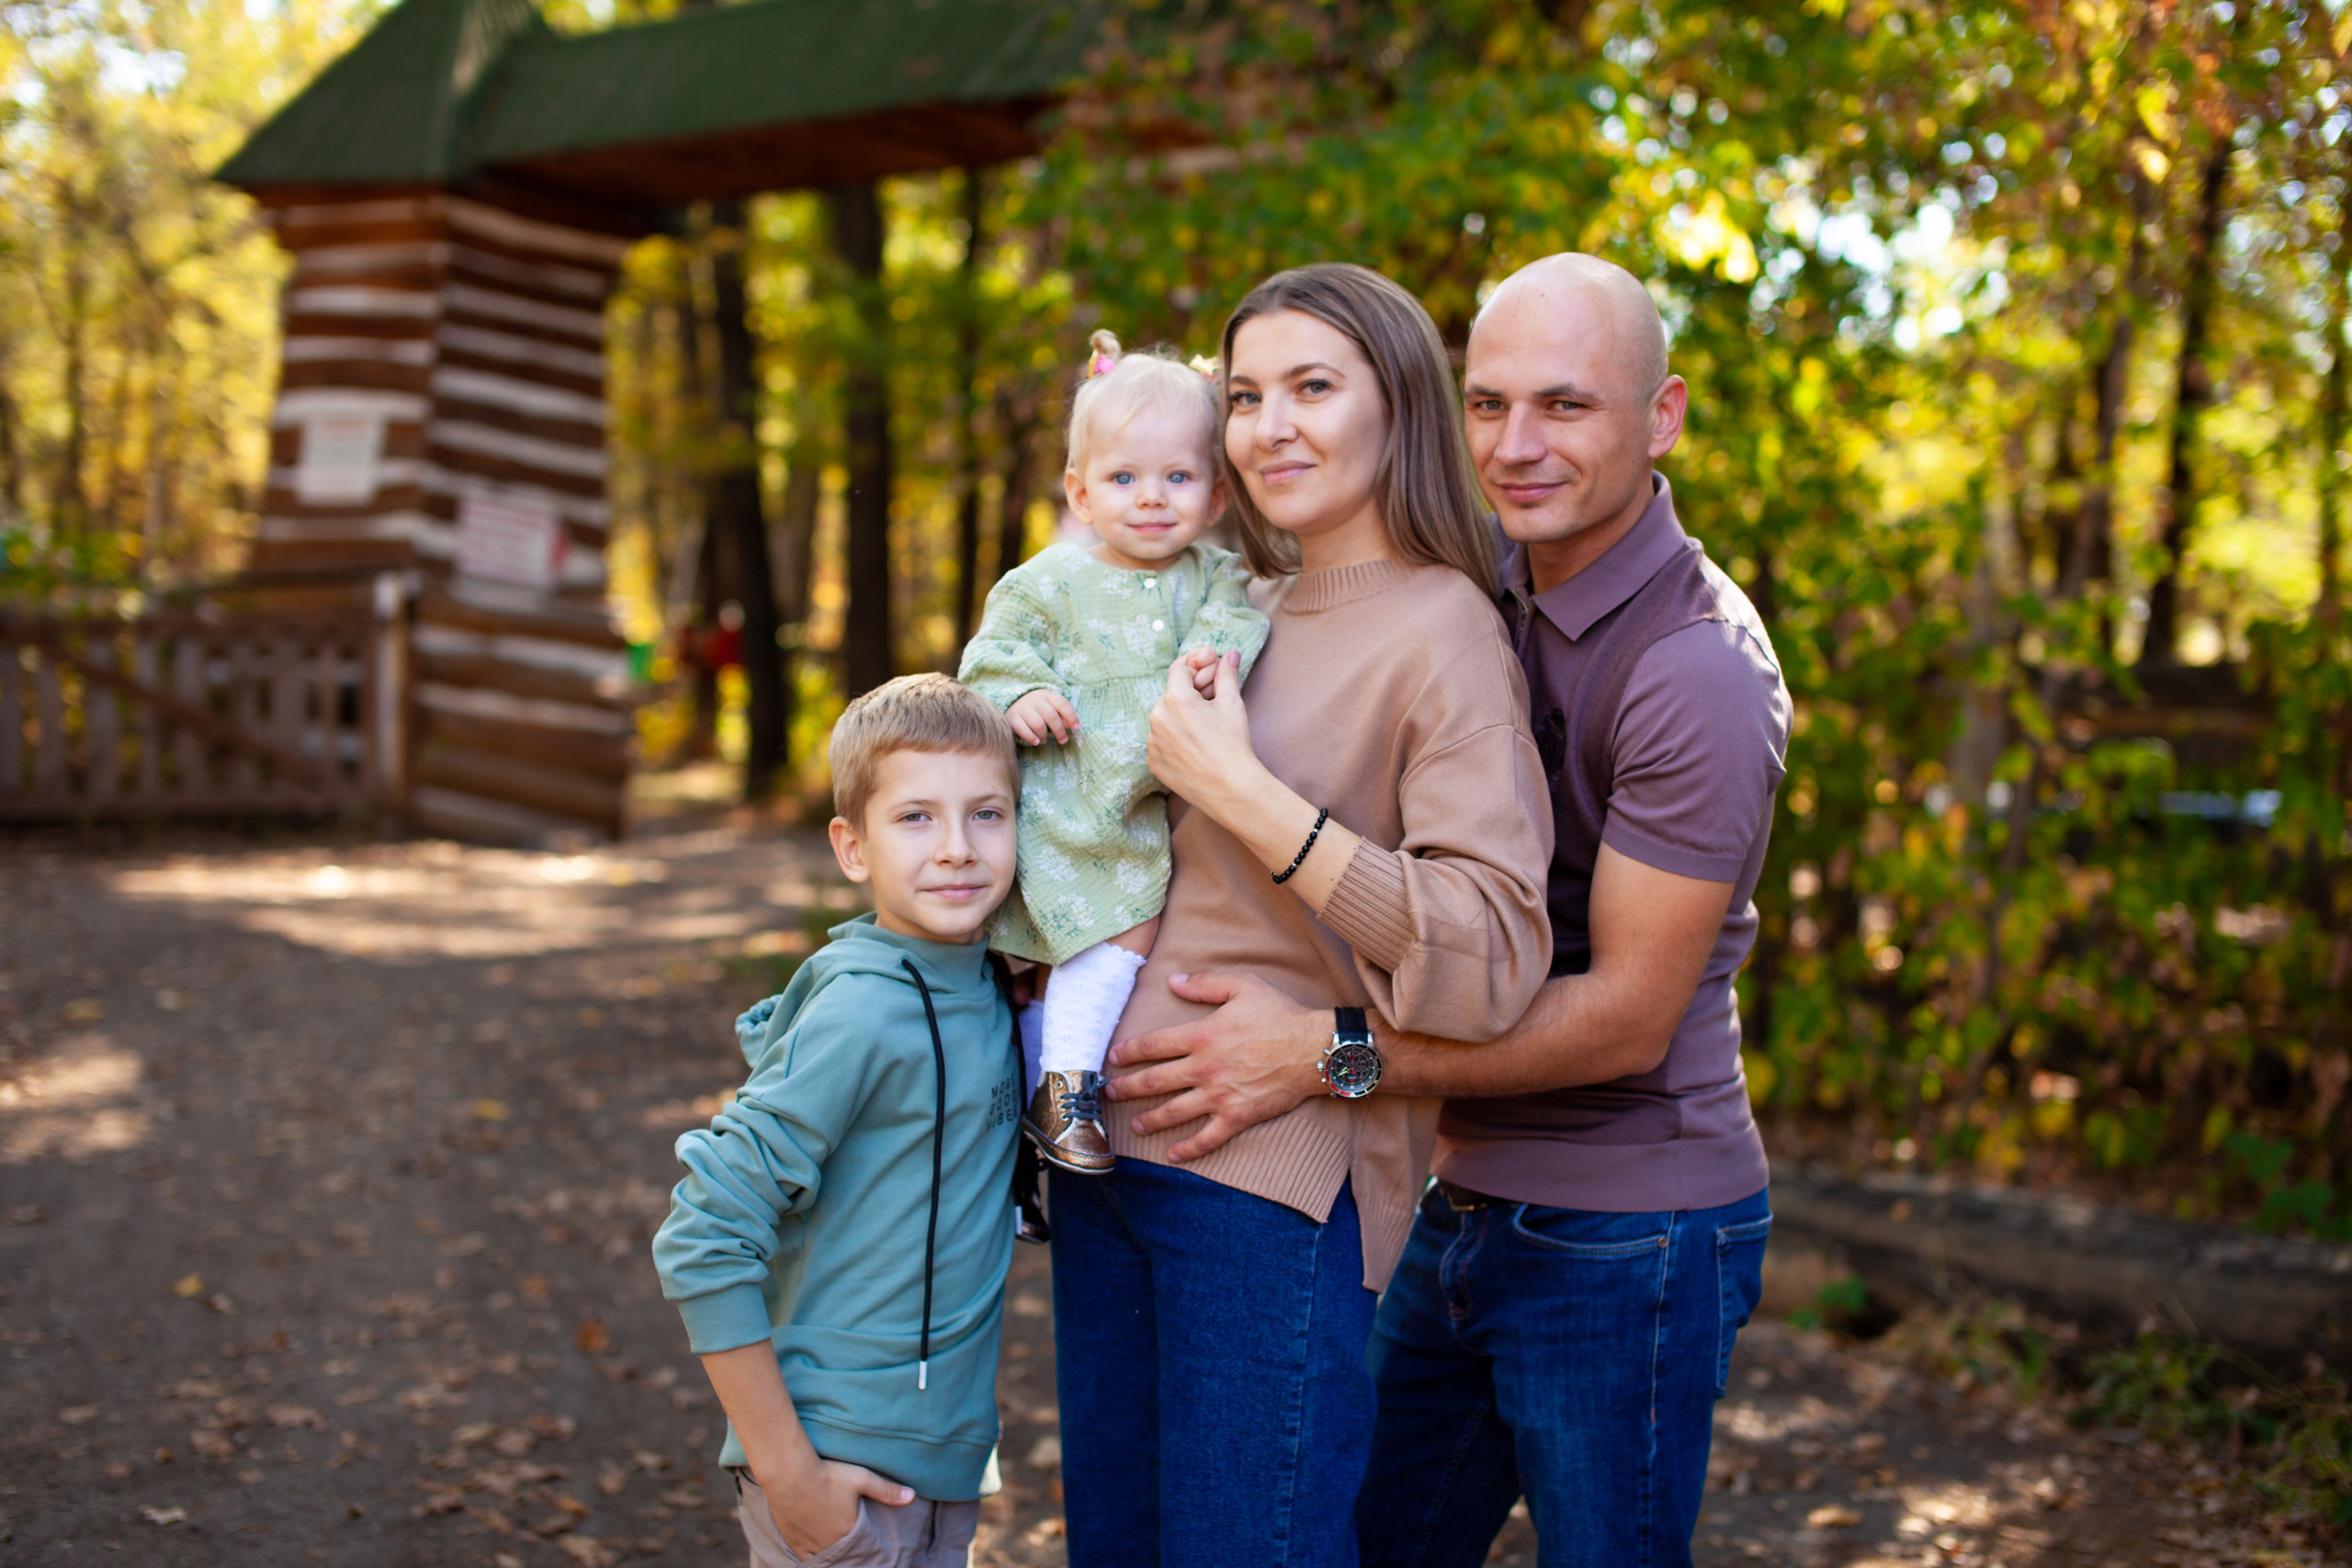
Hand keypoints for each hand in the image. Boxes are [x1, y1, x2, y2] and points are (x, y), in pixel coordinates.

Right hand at [756, 1455, 911, 1556]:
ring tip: (837, 1546)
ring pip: (826, 1558)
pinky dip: (814, 1556)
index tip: (869, 1546)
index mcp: (849, 1532)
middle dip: (851, 1552)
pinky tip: (818, 1550)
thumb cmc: (828, 1475)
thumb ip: (887, 1491)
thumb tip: (912, 1496)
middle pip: (845, 1556)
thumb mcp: (862, 1479)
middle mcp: (830, 1544)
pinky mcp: (794, 1542)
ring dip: (833, 1553)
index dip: (866, 1548)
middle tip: (854, 1545)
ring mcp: (810, 1546)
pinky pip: (806, 1559)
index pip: (863, 1550)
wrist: (790, 1474)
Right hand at [1007, 689, 1078, 744]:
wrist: (1012, 702)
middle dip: (1059, 731)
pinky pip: (1022, 729)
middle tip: (1063, 740)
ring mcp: (1022, 708)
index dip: (1071, 716)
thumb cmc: (1038, 708)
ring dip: (1044, 735)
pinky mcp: (1012, 717)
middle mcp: (1035, 699)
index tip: (1076, 728)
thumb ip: (1062, 716)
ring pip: (1038, 724)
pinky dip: (1031, 737)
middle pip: (1051, 716)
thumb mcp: (1051, 707)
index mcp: (1047, 695)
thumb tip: (1071, 725)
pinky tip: (1036, 742)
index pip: (1062, 703)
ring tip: (1044, 740)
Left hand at [1104, 971, 1327, 1159]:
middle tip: (1110, 1093)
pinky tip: (1173, 1155)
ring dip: (1150, 1120)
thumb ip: (1205, 984)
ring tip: (1135, 1125)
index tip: (1113, 1057)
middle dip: (1126, 1088)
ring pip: (1173, 1112)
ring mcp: (1219, 1095)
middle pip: (1153, 1082)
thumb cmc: (1280, 1014)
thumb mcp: (1242, 986)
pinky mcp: (1237, 1116)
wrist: (1315, 1049)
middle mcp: (1204, 1068)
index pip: (1152, 1045)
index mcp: (1201, 1035)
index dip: (1128, 1051)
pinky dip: (1188, 1149)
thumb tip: (1173, 981)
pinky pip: (1207, 1138)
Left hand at [1147, 651, 1257, 809]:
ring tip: (1207, 726)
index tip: (1211, 666)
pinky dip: (1175, 736)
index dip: (1196, 663)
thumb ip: (1226, 674)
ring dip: (1183, 714)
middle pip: (1172, 692)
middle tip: (1215, 697)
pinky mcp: (1153, 761)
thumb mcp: (1232, 703)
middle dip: (1192, 690)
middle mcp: (1156, 718)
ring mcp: (1152, 742)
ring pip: (1166, 716)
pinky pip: (1161, 739)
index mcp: (1175, 699)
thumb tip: (1230, 654)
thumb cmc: (1234, 745)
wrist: (1231, 789)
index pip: (1179, 668)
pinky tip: (1197, 744)